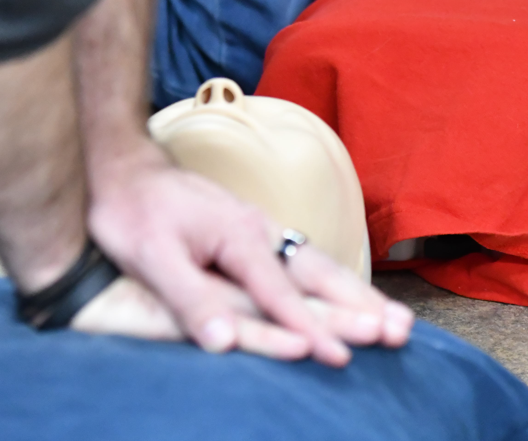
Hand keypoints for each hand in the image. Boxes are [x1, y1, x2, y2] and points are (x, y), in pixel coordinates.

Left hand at [84, 142, 413, 366]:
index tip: (339, 357)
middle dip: (361, 306)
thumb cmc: (133, 212)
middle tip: (401, 332)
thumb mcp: (151, 256)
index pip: (281, 294)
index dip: (309, 329)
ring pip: (320, 266)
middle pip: (320, 275)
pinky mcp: (257, 234)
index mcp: (239, 237)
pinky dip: (337, 283)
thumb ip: (189, 298)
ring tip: (397, 321)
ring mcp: (263, 230)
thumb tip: (225, 341)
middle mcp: (261, 231)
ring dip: (359, 295)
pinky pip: (307, 261)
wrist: (126, 169)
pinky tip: (350, 297)